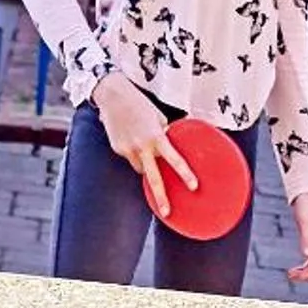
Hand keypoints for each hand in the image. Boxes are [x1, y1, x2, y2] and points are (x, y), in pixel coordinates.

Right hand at [92, 75, 196, 219]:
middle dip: (161, 196)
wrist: (113, 95)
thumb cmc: (140, 104)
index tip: (194, 186)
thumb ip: (165, 133)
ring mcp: (127, 150)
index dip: (185, 174)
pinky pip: (130, 158)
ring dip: (146, 165)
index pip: (174, 159)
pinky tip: (131, 138)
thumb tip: (172, 144)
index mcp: (156, 137)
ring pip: (140, 168)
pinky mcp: (117, 149)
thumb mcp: (159, 117)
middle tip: (167, 211)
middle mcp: (141, 147)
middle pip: (153, 177)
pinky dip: (134, 153)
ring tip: (143, 147)